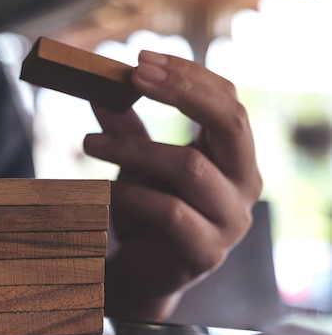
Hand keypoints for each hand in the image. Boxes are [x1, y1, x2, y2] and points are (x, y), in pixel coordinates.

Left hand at [83, 51, 261, 320]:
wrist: (143, 273)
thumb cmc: (145, 212)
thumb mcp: (136, 164)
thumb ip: (126, 129)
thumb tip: (100, 88)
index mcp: (234, 155)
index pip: (227, 99)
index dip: (187, 75)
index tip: (140, 60)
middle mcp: (245, 183)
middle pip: (230, 121)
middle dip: (181, 92)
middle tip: (134, 75)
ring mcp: (231, 220)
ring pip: (188, 167)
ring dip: (132, 149)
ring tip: (90, 143)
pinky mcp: (207, 251)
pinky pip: (168, 211)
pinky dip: (128, 195)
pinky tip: (104, 192)